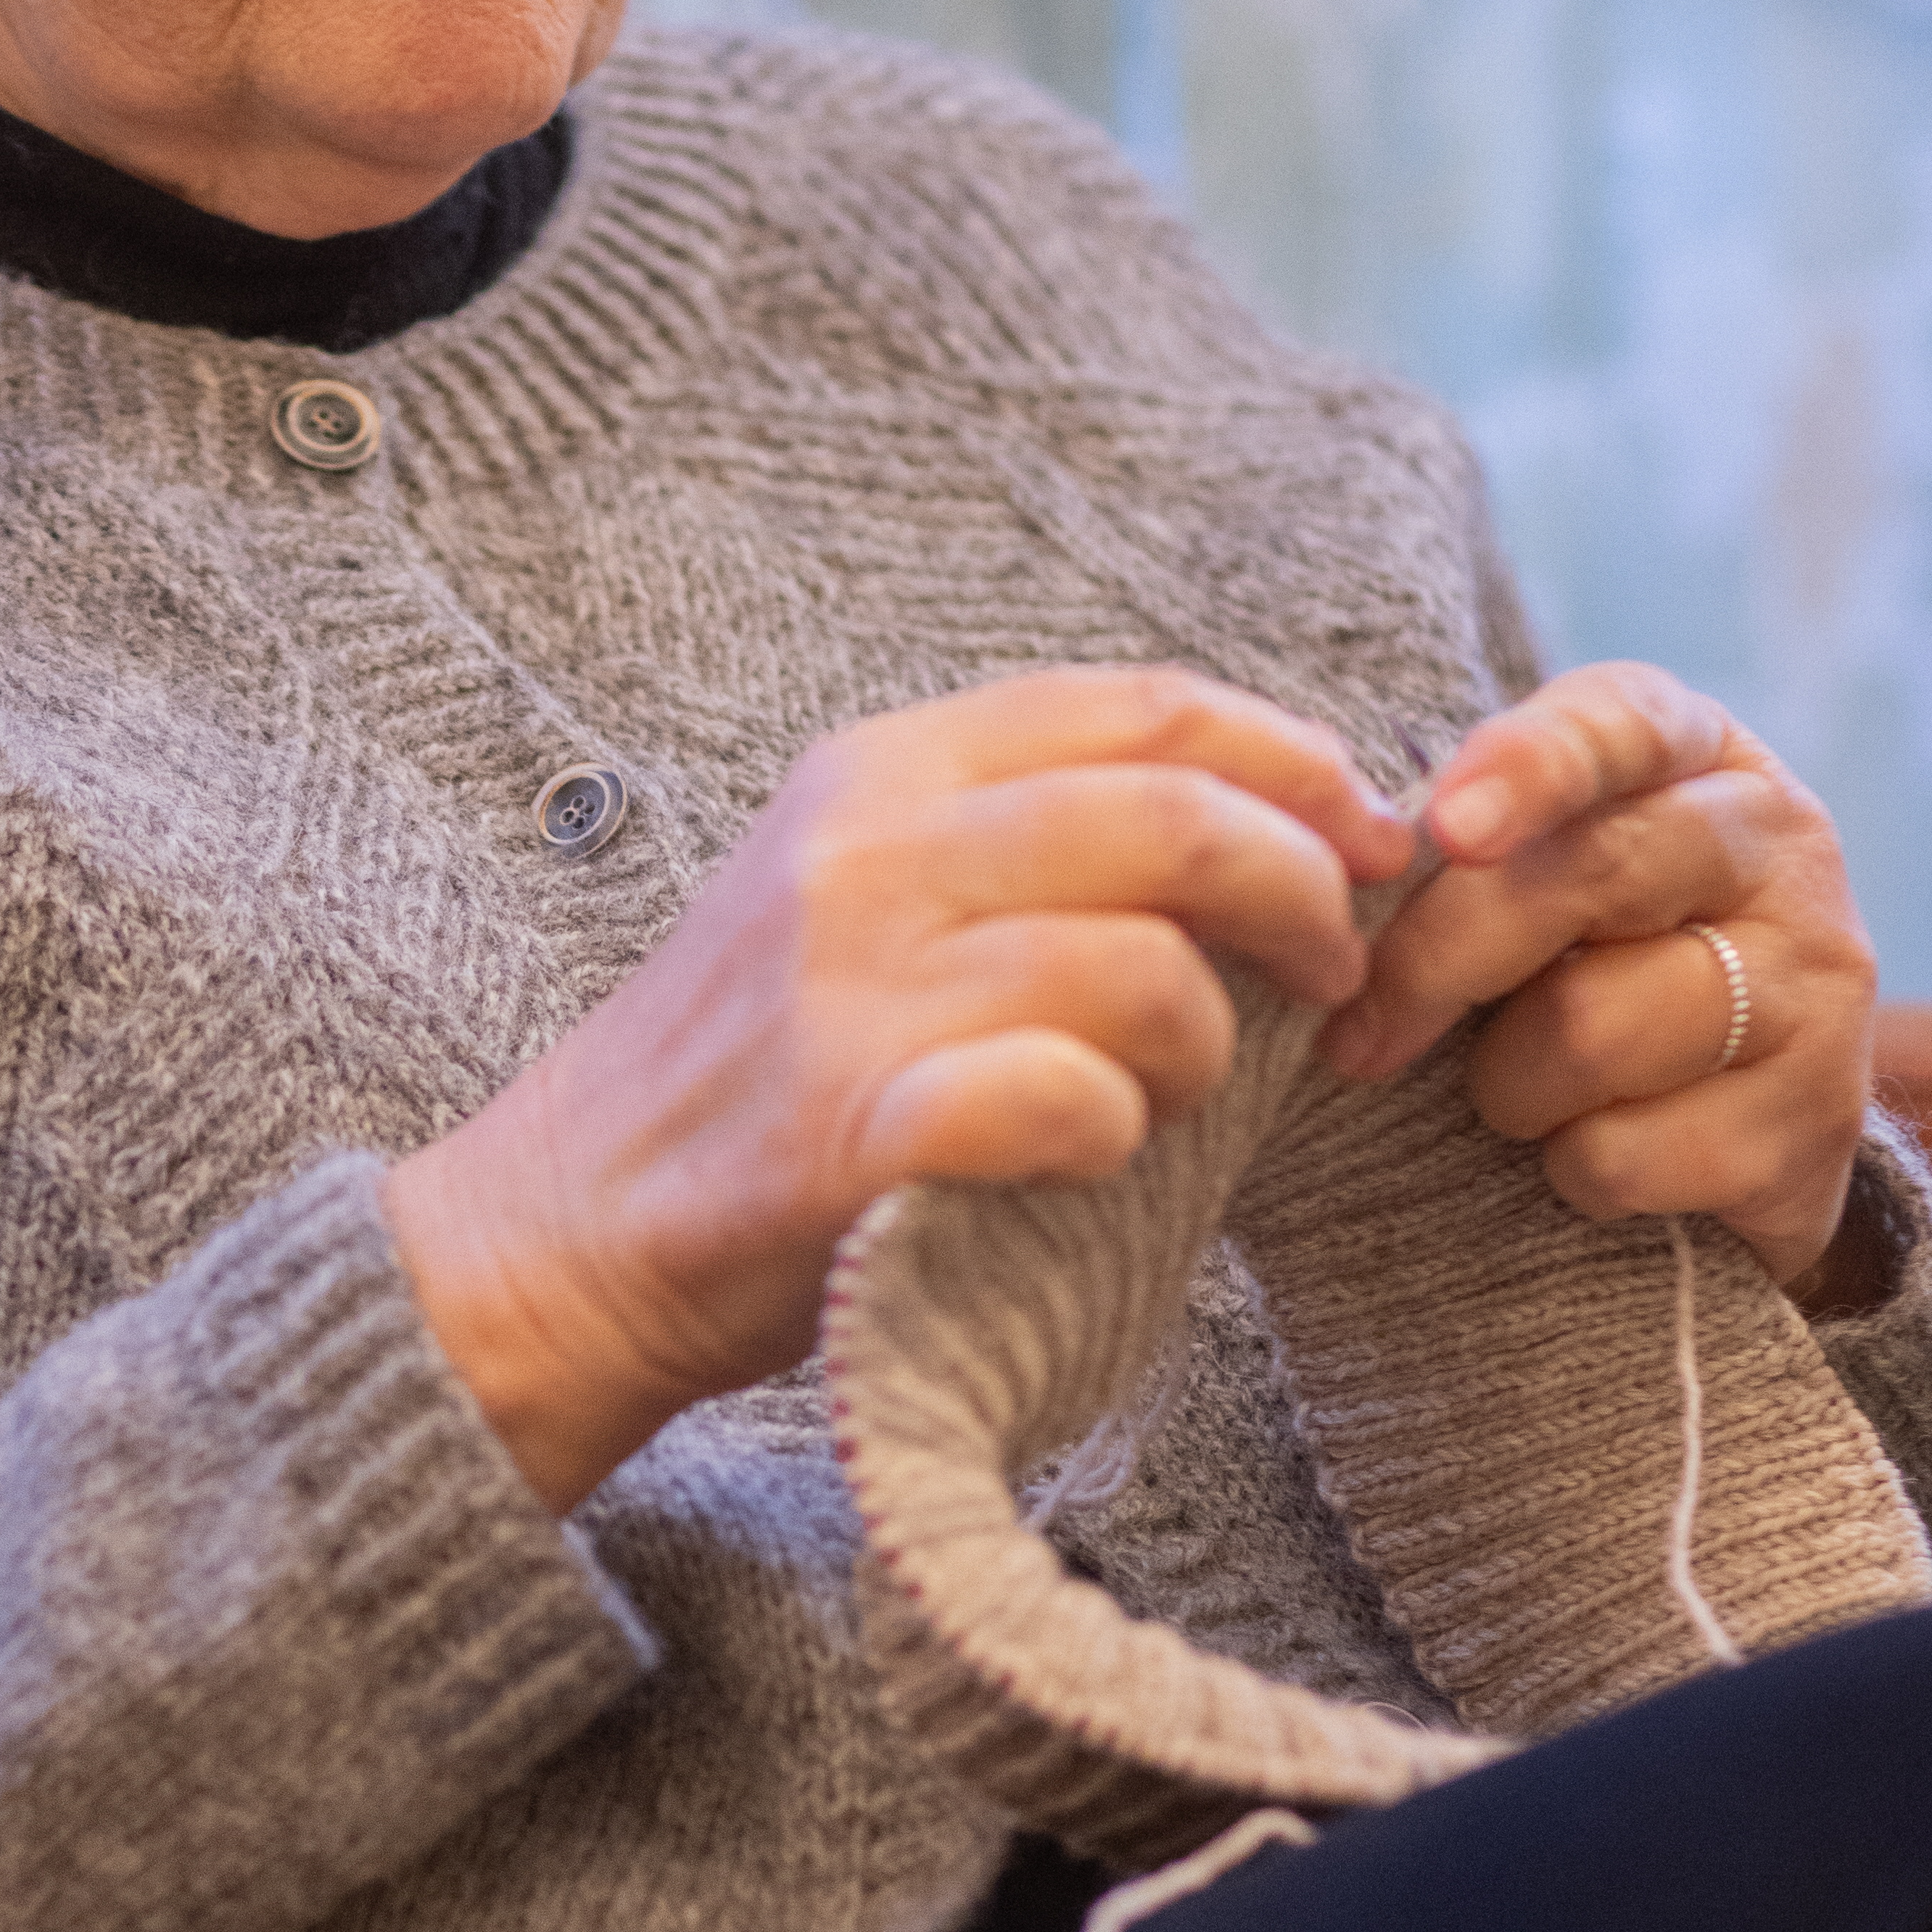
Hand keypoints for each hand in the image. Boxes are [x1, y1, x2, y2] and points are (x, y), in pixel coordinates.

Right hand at [385, 668, 1413, 1510]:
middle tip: (1336, 971)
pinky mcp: (854, 1127)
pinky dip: (1117, 1137)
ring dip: (1208, 1046)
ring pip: (1147, 970)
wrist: (565, 1225)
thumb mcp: (858, 892)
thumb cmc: (757, 1075)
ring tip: (1170, 1093)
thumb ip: (1023, 841)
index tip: (1365, 831)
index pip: (1138, 706)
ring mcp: (852, 988)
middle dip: (1304, 894)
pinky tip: (1085, 1159)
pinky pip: (1072, 1102)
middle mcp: (864, 855)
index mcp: (878, 772)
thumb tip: (1276, 822)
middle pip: (1175, 819)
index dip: (1290, 756)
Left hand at [1322, 664, 1879, 1298]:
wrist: (1733, 1124)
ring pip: (1591, 1030)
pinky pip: (1624, 1152)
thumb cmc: (1587, 968)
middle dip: (1437, 963)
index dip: (1527, 767)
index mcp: (1698, 753)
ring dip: (1508, 1085)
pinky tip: (1595, 1149)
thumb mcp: (1536, 874)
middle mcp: (1780, 844)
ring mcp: (1817, 982)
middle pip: (1586, 878)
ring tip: (1524, 1089)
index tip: (1444, 828)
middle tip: (1359, 1034)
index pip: (1619, 723)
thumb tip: (1338, 884)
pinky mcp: (1819, 1119)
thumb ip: (1462, 848)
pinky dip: (1571, 1171)